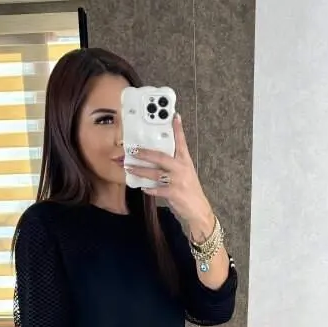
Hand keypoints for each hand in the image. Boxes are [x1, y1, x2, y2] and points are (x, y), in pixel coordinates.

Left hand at [126, 114, 214, 238]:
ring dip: (140, 170)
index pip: (181, 142)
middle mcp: (181, 169)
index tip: (174, 116)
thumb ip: (174, 165)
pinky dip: (149, 188)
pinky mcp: (173, 193)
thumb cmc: (190, 191)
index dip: (178, 129)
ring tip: (129, 167)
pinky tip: (142, 187)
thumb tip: (157, 158)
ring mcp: (177, 181)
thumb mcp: (186, 174)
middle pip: (161, 157)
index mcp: (185, 162)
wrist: (198, 210)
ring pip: (155, 173)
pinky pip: (157, 189)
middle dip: (145, 153)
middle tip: (133, 150)